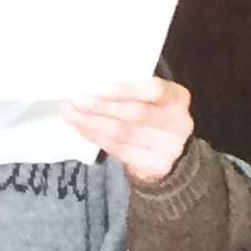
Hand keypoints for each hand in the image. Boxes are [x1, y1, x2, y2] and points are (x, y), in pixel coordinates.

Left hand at [64, 78, 192, 185]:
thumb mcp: (152, 99)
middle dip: (102, 108)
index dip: (126, 90)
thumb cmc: (155, 115)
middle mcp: (179, 123)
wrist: (172, 154)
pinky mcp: (154, 166)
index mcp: (178, 98)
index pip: (154, 90)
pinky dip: (97, 138)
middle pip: (136, 114)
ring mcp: (169, 148)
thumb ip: (131, 91)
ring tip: (71, 115)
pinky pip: (119, 150)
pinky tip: (82, 129)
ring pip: (123, 134)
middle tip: (76, 102)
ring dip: (93, 124)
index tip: (100, 88)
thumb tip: (91, 85)